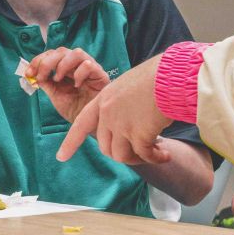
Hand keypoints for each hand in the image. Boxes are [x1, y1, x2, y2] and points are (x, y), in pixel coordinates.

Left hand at [27, 47, 109, 122]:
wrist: (91, 125)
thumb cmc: (76, 109)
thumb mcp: (56, 95)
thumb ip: (47, 84)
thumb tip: (34, 74)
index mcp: (66, 68)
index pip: (52, 55)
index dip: (39, 60)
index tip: (29, 72)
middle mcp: (78, 65)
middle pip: (62, 51)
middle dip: (47, 62)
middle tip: (41, 76)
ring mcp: (90, 68)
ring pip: (77, 52)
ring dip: (63, 64)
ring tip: (58, 79)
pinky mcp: (100, 75)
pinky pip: (89, 65)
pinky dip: (79, 73)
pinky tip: (76, 85)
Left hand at [56, 54, 172, 164]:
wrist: (172, 75)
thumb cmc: (158, 75)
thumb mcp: (131, 86)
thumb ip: (123, 104)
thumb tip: (131, 123)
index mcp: (104, 98)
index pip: (82, 123)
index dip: (71, 142)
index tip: (61, 157)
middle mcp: (108, 113)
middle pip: (105, 145)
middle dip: (122, 153)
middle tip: (141, 152)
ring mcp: (122, 125)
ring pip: (121, 155)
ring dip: (139, 159)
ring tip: (156, 154)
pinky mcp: (139, 135)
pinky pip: (144, 156)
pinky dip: (155, 159)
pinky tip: (165, 155)